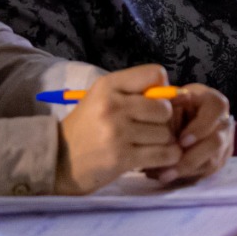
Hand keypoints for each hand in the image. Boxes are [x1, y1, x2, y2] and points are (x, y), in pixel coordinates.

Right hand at [55, 65, 180, 194]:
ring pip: (165, 133)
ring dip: (161, 141)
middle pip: (164, 107)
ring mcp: (117, 133)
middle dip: (162, 120)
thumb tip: (177, 94)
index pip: (155, 73)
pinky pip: (164, 154)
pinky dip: (167, 156)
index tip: (153, 101)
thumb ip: (133, 92)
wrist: (58, 162)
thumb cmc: (85, 128)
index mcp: (108, 85)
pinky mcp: (122, 158)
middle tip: (150, 128)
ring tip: (146, 144)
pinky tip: (157, 157)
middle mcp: (113, 106)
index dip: (161, 88)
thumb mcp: (101, 99)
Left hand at [144, 85, 234, 184]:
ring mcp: (225, 142)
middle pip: (216, 142)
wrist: (181, 115)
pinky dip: (187, 175)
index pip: (216, 109)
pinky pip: (207, 171)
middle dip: (192, 157)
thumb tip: (167, 115)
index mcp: (214, 102)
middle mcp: (224, 122)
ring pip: (212, 161)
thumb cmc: (174, 105)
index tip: (182, 140)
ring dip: (186, 170)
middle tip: (168, 167)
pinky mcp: (219, 159)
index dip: (201, 127)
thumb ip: (169, 107)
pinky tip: (168, 175)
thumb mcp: (170, 100)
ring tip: (162, 175)